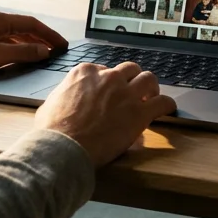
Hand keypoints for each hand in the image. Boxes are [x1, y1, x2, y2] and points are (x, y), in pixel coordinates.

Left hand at [0, 10, 68, 82]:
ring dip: (27, 44)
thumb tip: (43, 51)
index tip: (62, 45)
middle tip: (55, 50)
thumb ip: (21, 52)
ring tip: (40, 55)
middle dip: (41, 39)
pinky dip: (13, 48)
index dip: (49, 35)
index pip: (31, 24)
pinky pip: (0, 41)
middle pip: (22, 28)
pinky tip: (16, 57)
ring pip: (11, 35)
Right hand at [34, 62, 176, 166]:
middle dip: (132, 80)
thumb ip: (64, 95)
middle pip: (129, 70)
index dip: (110, 83)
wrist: (64, 147)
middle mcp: (108, 77)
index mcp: (85, 73)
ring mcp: (126, 93)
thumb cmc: (52, 131)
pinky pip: (163, 102)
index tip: (111, 93)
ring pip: (148, 79)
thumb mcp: (50, 104)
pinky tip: (167, 110)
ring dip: (151, 88)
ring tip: (151, 98)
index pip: (105, 70)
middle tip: (134, 93)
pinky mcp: (140, 112)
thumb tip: (65, 100)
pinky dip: (167, 105)